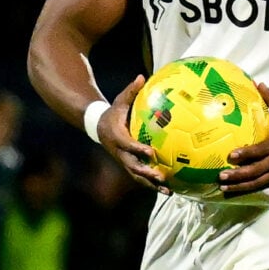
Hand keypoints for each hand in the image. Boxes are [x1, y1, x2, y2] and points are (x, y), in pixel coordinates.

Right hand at [98, 74, 171, 194]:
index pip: (127, 145)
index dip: (138, 149)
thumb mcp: (120, 100)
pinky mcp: (129, 164)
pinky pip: (141, 176)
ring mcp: (124, 160)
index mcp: (117, 136)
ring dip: (151, 185)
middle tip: (161, 178)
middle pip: (132, 166)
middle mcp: (120, 152)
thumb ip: (131, 91)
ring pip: (137, 176)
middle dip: (146, 173)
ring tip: (168, 192)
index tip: (151, 153)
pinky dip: (152, 184)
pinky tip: (169, 189)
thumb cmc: (114, 111)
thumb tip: (141, 77)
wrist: (99, 127)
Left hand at [218, 82, 268, 195]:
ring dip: (239, 186)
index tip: (231, 155)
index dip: (246, 154)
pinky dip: (246, 189)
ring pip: (256, 182)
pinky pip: (259, 187)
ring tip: (223, 187)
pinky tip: (232, 191)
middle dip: (238, 174)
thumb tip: (258, 83)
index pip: (260, 151)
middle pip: (256, 171)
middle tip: (221, 175)